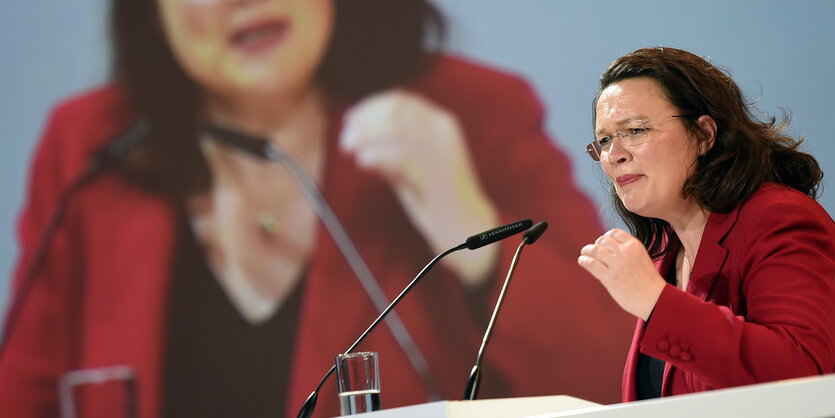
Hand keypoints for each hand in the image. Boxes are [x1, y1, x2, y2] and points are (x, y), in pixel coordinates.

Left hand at [340, 89, 498, 286]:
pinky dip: (376, 155)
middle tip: (346, 139)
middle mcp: (443, 131)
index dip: (371, 106)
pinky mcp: (436, 174)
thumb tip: (358, 134)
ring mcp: (441, 151)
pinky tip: (363, 162)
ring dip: (366, 136)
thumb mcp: (412, 164)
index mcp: (442, 123)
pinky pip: (399, 155)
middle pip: (396, 111)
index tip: (350, 119)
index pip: (401, 100)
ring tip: (350, 149)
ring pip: (396, 129)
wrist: (467, 226)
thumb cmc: (437, 198)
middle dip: (365, 121)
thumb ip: (391, 148)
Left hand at [577, 229, 665, 318]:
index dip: (606, 237)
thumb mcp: (641, 259)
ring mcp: (617, 265)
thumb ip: (628, 252)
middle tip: (593, 250)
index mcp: (635, 246)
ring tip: (584, 254)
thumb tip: (607, 248)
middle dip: (596, 244)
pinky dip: (584, 260)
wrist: (655, 300)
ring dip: (587, 251)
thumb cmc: (648, 282)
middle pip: (602, 240)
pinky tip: (582, 261)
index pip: (614, 233)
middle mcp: (625, 252)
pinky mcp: (609, 278)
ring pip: (595, 250)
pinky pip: (591, 263)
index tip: (602, 243)